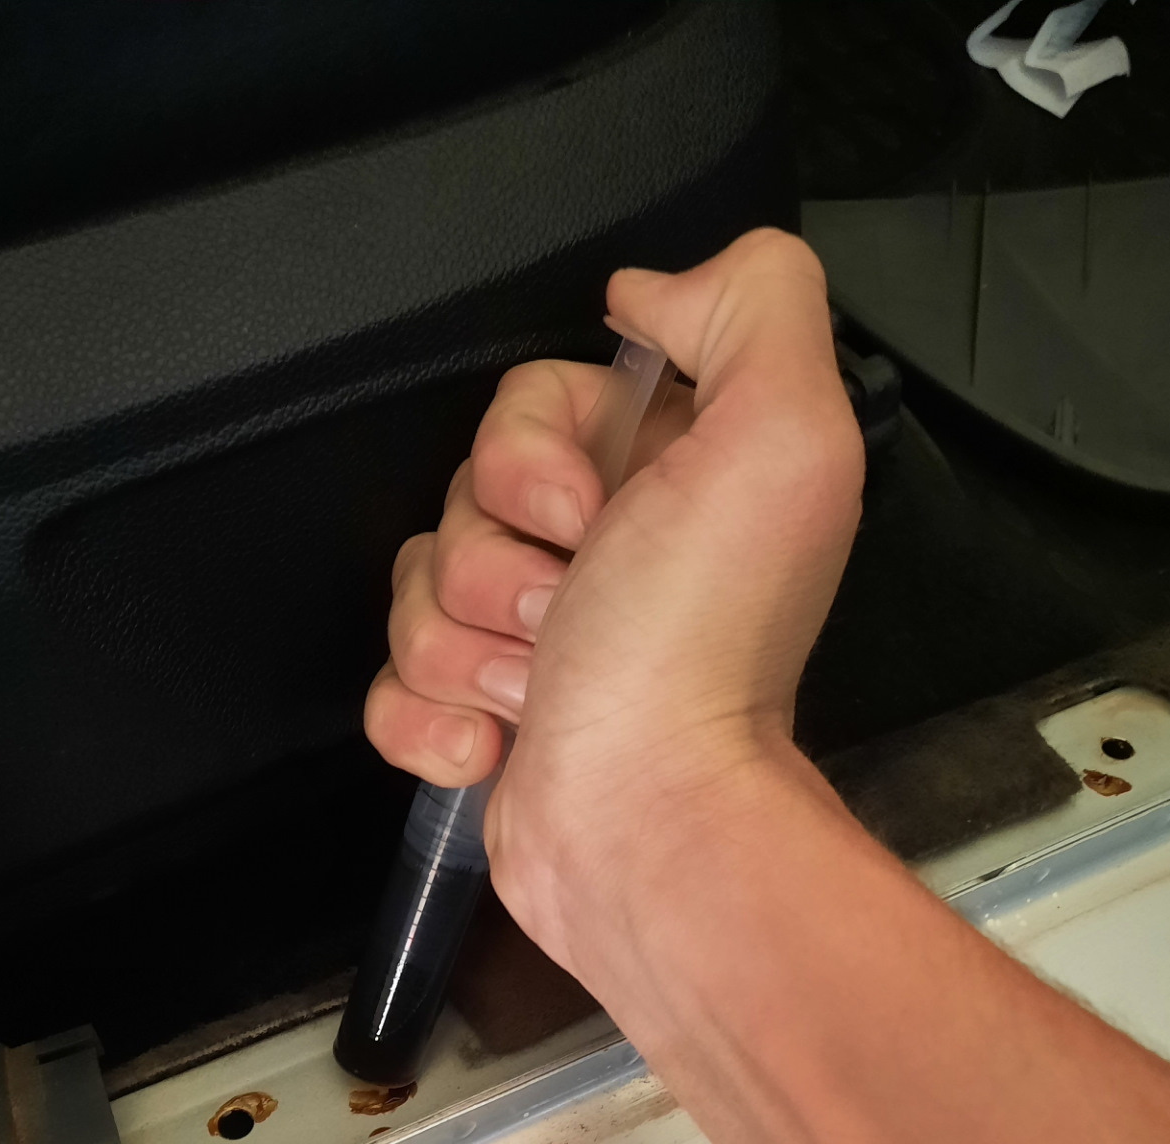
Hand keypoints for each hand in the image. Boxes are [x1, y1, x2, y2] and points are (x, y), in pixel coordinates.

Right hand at [364, 228, 864, 983]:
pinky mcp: (479, 720)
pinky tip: (492, 747)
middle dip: (494, 562)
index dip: (527, 455)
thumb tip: (645, 293)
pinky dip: (428, 720)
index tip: (584, 516)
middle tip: (568, 615)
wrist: (648, 824)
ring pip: (418, 589)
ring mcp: (534, 643)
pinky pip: (390, 685)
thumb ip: (751, 306)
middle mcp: (603, 552)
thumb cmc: (700, 646)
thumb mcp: (779, 435)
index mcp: (665, 476)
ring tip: (542, 689)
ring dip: (465, 648)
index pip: (527, 403)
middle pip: (460, 495)